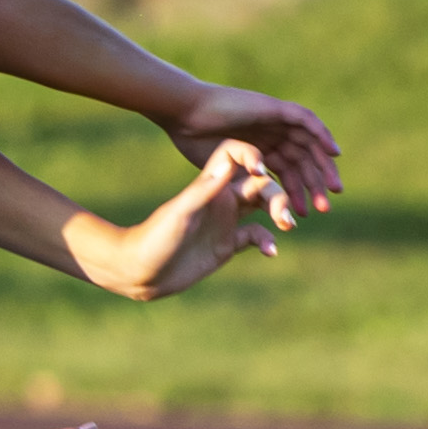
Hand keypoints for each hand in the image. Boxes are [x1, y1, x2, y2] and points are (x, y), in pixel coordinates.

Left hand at [74, 142, 290, 300]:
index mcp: (210, 185)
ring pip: (263, 206)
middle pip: (259, 183)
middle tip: (283, 215)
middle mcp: (220, 199)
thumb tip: (229, 165)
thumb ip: (204, 190)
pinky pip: (255, 236)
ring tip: (287, 225)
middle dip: (276, 193)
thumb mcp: (180, 214)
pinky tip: (270, 250)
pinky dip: (267, 240)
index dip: (253, 157)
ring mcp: (225, 221)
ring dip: (279, 211)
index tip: (262, 171)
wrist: (140, 272)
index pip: (236, 156)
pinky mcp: (226, 244)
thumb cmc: (154, 239)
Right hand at [162, 85, 338, 212]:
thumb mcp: (227, 176)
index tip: (306, 215)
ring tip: (333, 188)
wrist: (185, 117)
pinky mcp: (274, 109)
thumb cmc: (195, 144)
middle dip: (315, 184)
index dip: (297, 193)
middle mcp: (271, 136)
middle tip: (325, 207)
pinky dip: (321, 134)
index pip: (288, 173)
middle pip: (302, 160)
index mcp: (261, 152)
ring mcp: (274, 122)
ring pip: (309, 143)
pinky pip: (305, 119)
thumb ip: (247, 188)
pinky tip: (333, 153)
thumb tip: (263, 212)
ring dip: (323, 165)